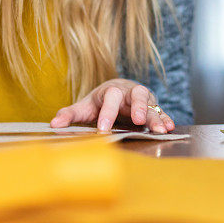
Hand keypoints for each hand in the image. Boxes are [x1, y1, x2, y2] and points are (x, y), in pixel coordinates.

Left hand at [50, 79, 174, 133]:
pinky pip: (161, 112)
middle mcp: (129, 92)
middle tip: (139, 121)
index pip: (110, 98)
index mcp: (110, 91)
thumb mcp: (83, 107)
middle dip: (139, 107)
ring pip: (152, 104)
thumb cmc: (98, 102)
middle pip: (136, 94)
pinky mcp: (152, 108)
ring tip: (161, 130)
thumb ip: (69, 114)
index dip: (107, 113)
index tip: (103, 130)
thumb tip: (53, 124)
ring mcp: (143, 100)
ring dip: (156, 117)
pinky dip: (165, 119)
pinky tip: (170, 128)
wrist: (117, 92)